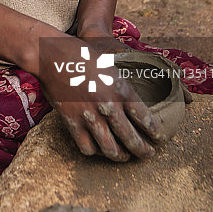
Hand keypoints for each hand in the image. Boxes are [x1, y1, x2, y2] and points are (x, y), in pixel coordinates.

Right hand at [38, 34, 164, 161]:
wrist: (53, 55)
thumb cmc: (82, 55)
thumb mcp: (110, 65)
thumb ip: (121, 86)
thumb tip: (131, 101)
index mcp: (121, 89)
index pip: (145, 118)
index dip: (154, 132)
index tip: (159, 139)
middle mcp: (108, 106)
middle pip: (131, 139)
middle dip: (143, 150)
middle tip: (148, 154)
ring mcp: (90, 116)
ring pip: (111, 149)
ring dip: (121, 156)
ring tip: (126, 156)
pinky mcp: (72, 122)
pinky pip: (87, 147)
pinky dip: (96, 151)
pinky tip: (99, 148)